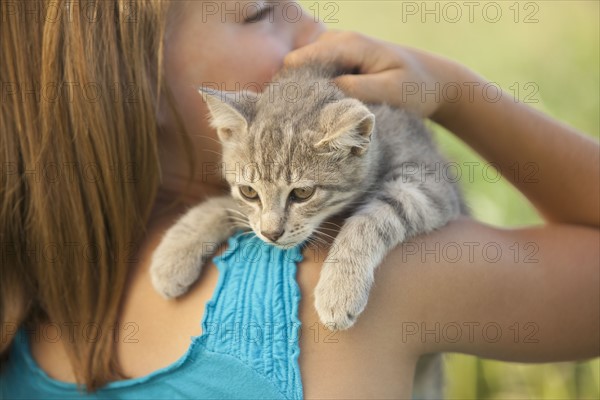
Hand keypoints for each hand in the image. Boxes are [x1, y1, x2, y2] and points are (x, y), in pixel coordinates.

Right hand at [284, 30, 466, 119]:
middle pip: (299, 62)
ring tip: (305, 117)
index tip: (286, 110)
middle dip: (295, 87)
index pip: (302, 60)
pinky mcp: (341, 61)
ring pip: (306, 68)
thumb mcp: (390, 91)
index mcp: (350, 44)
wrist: (435, 81)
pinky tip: (319, 110)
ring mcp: (339, 48)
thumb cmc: (416, 88)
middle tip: (296, 119)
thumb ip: (357, 89)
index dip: (291, 84)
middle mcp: (340, 40)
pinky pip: (317, 73)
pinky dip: (315, 89)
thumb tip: (325, 91)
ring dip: (305, 90)